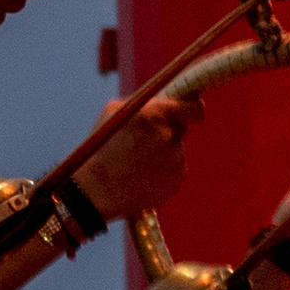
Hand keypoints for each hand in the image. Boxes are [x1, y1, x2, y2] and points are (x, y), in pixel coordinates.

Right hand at [74, 95, 195, 220]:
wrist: (96, 190)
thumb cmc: (100, 147)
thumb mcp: (114, 112)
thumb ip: (146, 102)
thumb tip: (168, 98)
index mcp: (153, 115)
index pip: (192, 107)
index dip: (193, 108)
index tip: (192, 110)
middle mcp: (167, 136)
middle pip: (180, 128)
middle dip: (168, 131)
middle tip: (147, 141)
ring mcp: (174, 160)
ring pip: (175, 150)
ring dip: (162, 153)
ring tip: (136, 163)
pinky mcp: (176, 180)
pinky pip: (174, 169)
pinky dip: (162, 171)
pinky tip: (142, 176)